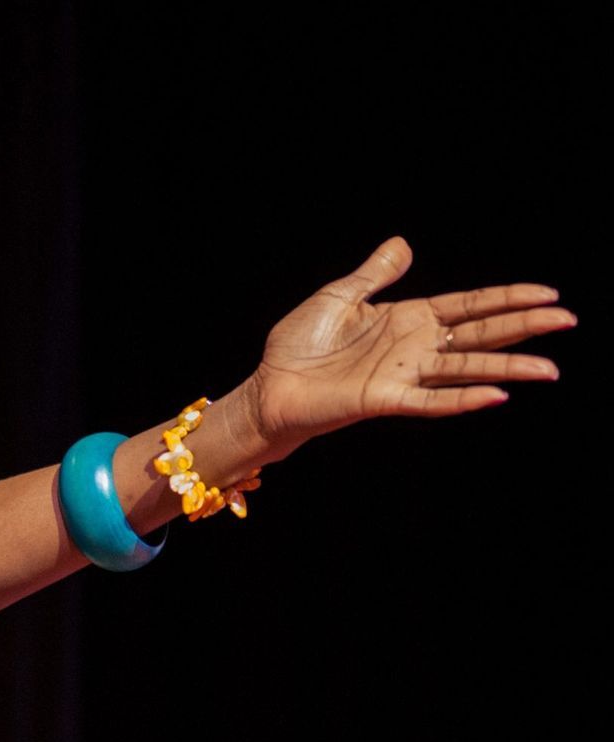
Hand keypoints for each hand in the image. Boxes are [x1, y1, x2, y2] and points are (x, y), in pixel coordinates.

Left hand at [247, 236, 573, 456]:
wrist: (269, 386)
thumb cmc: (298, 346)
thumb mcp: (338, 297)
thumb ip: (374, 275)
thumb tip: (403, 243)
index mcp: (407, 318)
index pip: (470, 305)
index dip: (508, 298)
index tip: (549, 293)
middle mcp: (414, 347)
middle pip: (481, 333)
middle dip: (525, 326)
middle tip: (568, 320)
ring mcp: (403, 374)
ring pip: (467, 368)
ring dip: (509, 368)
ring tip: (550, 369)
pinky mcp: (385, 398)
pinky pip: (431, 400)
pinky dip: (463, 399)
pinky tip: (497, 395)